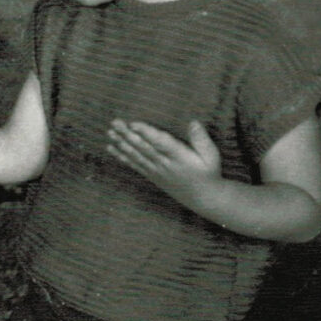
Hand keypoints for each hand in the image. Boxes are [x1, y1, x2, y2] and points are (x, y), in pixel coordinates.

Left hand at [106, 120, 221, 200]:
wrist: (203, 198)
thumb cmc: (208, 173)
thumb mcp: (211, 156)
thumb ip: (202, 139)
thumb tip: (193, 122)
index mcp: (179, 157)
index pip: (160, 143)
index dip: (147, 133)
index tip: (133, 123)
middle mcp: (164, 163)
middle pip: (144, 147)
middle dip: (128, 134)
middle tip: (115, 122)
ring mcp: (155, 170)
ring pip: (136, 155)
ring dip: (121, 143)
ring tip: (109, 132)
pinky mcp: (151, 175)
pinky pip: (134, 164)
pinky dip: (122, 156)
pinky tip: (111, 148)